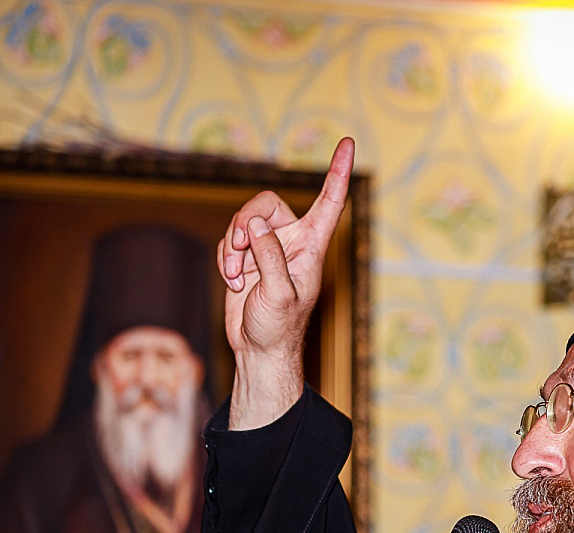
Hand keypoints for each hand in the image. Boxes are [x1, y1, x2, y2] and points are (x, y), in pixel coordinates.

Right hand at [217, 137, 354, 428]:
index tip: (347, 143)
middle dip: (245, 223)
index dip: (337, 172)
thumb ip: (270, 256)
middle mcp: (293, 242)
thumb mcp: (279, 294)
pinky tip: (234, 282)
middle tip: (240, 249)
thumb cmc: (279, 328)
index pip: (330, 202)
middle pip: (265, 204)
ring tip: (238, 277)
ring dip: (232, 248)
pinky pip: (229, 242)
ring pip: (243, 223)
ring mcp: (269, 249)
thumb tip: (256, 224)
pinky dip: (226, 259)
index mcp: (312, 247)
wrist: (258, 349)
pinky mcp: (248, 259)